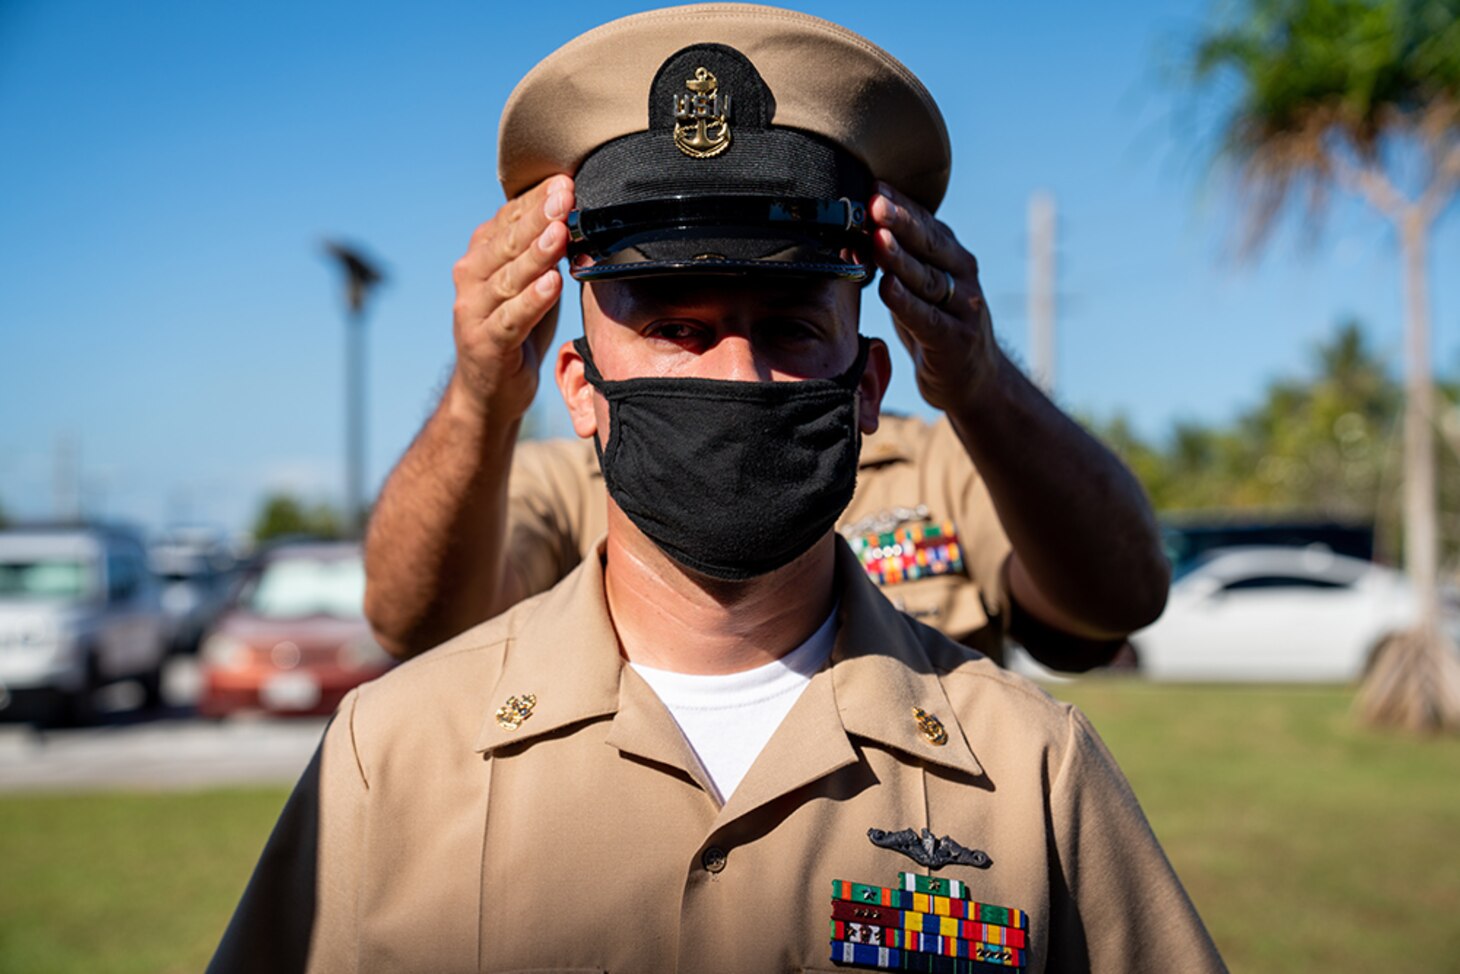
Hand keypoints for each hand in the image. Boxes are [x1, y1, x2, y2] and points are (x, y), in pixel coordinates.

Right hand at [448, 174, 573, 429]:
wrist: (490, 390)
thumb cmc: (516, 328)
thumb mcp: (530, 283)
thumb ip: (543, 251)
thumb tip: (576, 210)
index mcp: (482, 255)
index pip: (509, 218)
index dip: (537, 199)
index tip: (566, 180)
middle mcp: (472, 276)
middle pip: (508, 240)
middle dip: (539, 216)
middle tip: (565, 195)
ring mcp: (474, 310)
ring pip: (508, 276)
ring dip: (535, 254)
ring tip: (559, 232)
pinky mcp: (485, 342)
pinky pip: (510, 318)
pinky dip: (531, 301)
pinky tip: (551, 284)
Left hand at [870, 181, 998, 411]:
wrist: (974, 381)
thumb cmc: (939, 326)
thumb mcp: (923, 288)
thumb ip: (902, 260)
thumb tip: (859, 228)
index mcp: (954, 257)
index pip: (927, 223)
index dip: (902, 204)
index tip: (873, 185)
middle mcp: (964, 276)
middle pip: (929, 244)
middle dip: (900, 220)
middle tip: (874, 201)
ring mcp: (963, 308)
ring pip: (928, 278)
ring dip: (901, 257)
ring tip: (878, 237)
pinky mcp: (955, 341)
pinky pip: (927, 318)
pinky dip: (906, 303)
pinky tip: (888, 287)